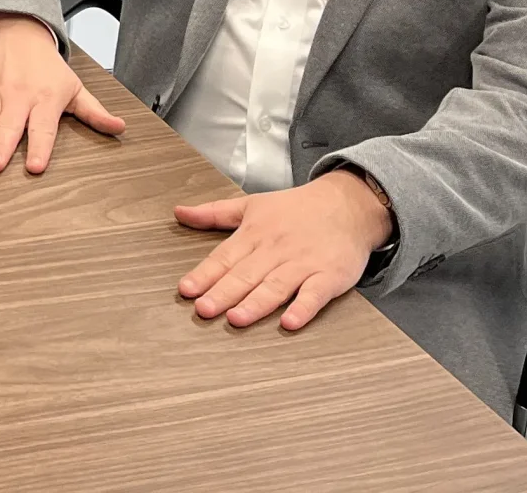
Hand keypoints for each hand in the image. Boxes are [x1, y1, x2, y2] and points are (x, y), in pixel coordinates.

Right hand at [0, 11, 126, 172]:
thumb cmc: (48, 66)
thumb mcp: (75, 87)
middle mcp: (20, 96)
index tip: (35, 167)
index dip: (40, 148)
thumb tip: (120, 128)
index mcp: (45, 99)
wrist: (19, 30)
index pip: (43, 128)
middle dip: (2, 146)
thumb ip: (94, 113)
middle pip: (11, 125)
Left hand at [174, 170, 394, 330]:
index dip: (204, 274)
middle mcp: (276, 249)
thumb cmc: (296, 208)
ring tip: (236, 319)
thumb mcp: (252, 204)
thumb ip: (214, 212)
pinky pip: (315, 294)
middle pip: (246, 274)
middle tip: (203, 310)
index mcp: (254, 233)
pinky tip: (289, 322)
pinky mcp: (329, 276)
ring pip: (276, 286)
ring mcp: (303, 263)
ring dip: (256, 303)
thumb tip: (179, 212)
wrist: (347, 204)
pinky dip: (303, 308)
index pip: (224, 257)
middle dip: (223, 293)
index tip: (186, 290)